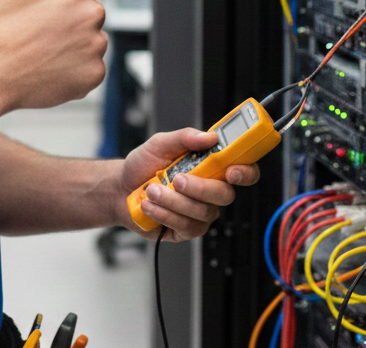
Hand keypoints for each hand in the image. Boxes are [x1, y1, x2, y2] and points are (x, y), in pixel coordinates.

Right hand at [0, 0, 106, 111]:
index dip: (56, 2)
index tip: (35, 13)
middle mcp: (94, 12)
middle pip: (88, 15)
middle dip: (68, 23)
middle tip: (35, 34)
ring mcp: (95, 46)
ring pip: (89, 42)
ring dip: (71, 47)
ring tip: (39, 52)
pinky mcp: (93, 74)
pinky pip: (89, 69)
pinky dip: (73, 71)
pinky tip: (48, 69)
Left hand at [119, 129, 260, 241]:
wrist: (120, 188)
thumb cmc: (142, 165)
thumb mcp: (159, 143)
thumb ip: (184, 138)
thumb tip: (209, 136)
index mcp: (209, 166)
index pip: (241, 169)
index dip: (245, 172)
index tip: (232, 171)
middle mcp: (209, 190)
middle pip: (225, 195)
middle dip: (200, 188)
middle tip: (176, 180)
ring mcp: (200, 212)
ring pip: (203, 212)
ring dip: (173, 201)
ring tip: (152, 191)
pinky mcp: (187, 230)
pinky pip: (187, 226)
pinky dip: (165, 214)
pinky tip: (150, 206)